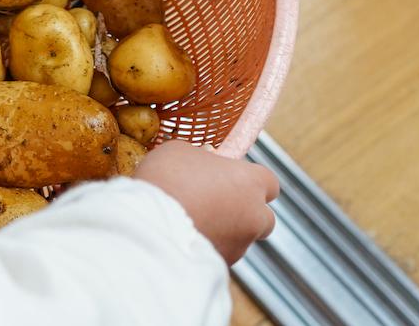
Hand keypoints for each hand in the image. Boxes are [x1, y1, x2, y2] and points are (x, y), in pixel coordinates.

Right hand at [135, 141, 278, 262]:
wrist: (149, 227)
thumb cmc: (166, 180)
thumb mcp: (180, 152)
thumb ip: (201, 158)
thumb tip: (202, 165)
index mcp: (250, 182)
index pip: (269, 181)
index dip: (250, 179)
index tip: (231, 177)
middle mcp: (254, 217)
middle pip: (263, 217)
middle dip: (245, 212)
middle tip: (215, 203)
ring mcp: (240, 246)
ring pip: (240, 238)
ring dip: (225, 231)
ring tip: (192, 222)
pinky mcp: (222, 267)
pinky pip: (220, 254)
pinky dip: (209, 247)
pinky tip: (184, 239)